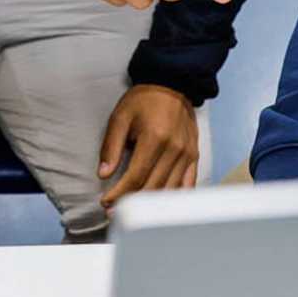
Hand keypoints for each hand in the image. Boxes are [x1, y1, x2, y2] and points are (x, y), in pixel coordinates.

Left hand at [98, 84, 199, 209]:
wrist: (172, 84)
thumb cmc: (143, 100)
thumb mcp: (120, 117)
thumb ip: (111, 146)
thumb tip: (103, 174)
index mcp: (155, 138)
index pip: (136, 176)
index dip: (119, 194)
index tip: (105, 202)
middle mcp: (174, 149)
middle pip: (152, 188)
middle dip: (130, 203)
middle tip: (113, 212)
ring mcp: (187, 154)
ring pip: (169, 190)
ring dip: (149, 206)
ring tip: (131, 212)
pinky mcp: (194, 156)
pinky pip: (186, 185)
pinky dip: (173, 199)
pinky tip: (160, 208)